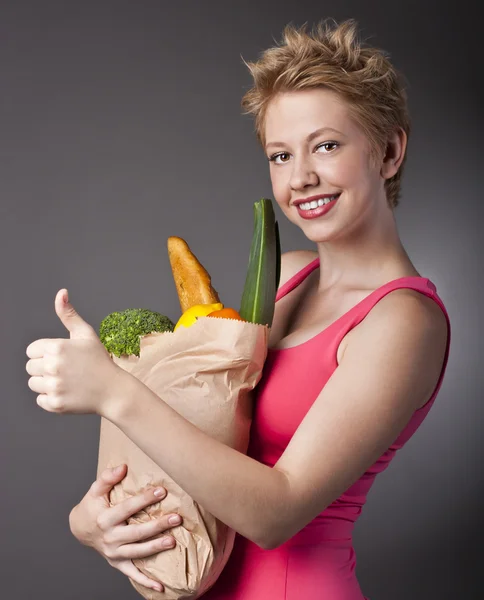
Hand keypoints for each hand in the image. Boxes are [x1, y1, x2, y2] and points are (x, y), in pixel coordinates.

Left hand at [26, 288, 125, 415]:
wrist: (113, 390)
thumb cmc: (99, 360)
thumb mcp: (85, 334)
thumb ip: (68, 314)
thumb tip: (61, 292)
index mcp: (57, 347)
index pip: (31, 351)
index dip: (45, 353)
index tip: (62, 357)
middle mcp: (53, 366)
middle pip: (30, 367)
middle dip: (44, 368)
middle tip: (66, 370)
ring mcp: (54, 386)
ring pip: (33, 384)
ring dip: (46, 383)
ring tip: (67, 381)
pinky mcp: (55, 404)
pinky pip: (40, 400)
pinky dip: (52, 399)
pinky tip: (68, 393)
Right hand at [69, 464, 181, 593]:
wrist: (80, 529)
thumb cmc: (92, 506)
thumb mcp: (95, 490)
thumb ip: (107, 477)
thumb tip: (123, 467)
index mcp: (105, 518)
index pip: (128, 508)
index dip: (144, 499)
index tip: (162, 491)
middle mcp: (110, 537)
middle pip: (136, 532)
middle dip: (157, 525)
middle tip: (176, 518)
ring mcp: (114, 553)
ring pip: (137, 552)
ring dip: (156, 547)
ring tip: (173, 541)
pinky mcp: (117, 563)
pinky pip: (132, 573)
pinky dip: (146, 581)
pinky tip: (161, 587)